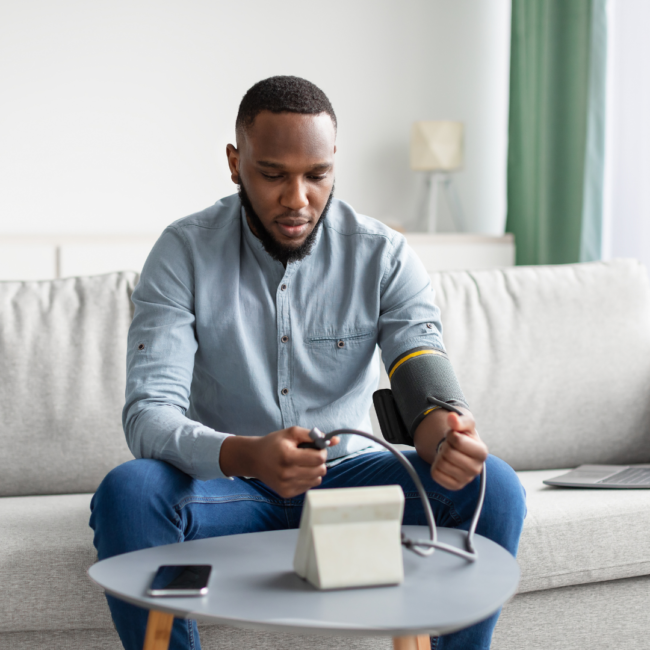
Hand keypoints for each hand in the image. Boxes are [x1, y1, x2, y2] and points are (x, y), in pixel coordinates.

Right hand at [219, 427, 339, 497]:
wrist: (254, 459)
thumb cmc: (274, 443)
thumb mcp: (291, 433)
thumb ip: (314, 435)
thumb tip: (335, 440)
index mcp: (288, 456)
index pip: (319, 458)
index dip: (321, 451)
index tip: (315, 447)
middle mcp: (287, 474)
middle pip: (320, 470)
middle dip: (319, 461)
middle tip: (308, 455)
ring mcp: (286, 486)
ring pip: (317, 480)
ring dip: (314, 470)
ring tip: (302, 463)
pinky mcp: (286, 494)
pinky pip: (308, 486)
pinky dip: (307, 478)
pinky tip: (296, 471)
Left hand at [430, 411, 487, 490]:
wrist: (460, 451)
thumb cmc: (464, 437)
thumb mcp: (465, 425)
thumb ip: (459, 420)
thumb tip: (452, 417)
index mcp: (482, 452)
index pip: (457, 441)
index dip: (451, 435)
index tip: (454, 436)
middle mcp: (476, 469)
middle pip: (448, 453)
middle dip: (445, 445)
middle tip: (450, 446)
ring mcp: (466, 480)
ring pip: (441, 464)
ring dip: (440, 455)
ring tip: (448, 454)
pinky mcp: (454, 486)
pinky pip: (435, 475)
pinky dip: (435, 466)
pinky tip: (445, 464)